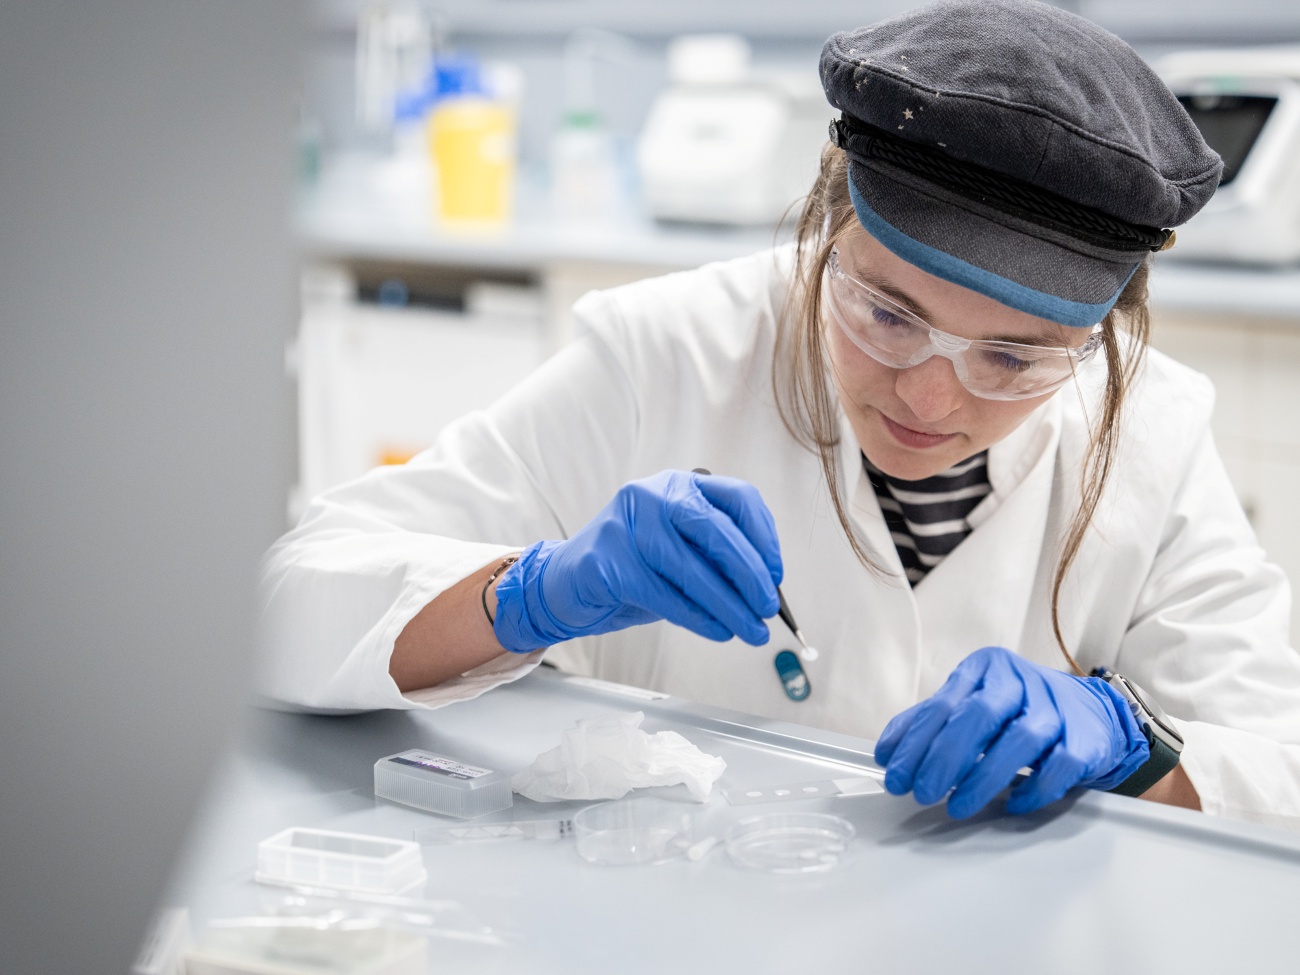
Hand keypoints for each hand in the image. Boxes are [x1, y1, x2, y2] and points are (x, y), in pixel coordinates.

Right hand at [492, 470, 782, 651]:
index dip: (764, 537)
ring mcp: (626, 525)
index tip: (777, 575)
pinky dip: (697, 617)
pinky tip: (717, 630)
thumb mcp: (682, 552)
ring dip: (728, 606)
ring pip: (690, 568)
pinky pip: (663, 594)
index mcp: (679, 485)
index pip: (737, 498)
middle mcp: (652, 494)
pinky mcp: (606, 560)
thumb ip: (718, 559)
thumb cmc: (637, 569)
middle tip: (767, 608)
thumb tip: (768, 591)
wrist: (568, 583)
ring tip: (750, 631)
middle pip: (714, 529)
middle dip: (749, 573)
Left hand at [874, 646, 1149, 817]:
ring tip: (957, 807)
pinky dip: (1033, 789)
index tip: (895, 775)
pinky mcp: (1085, 738)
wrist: (1091, 713)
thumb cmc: (1017, 710)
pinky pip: (1059, 766)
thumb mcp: (970, 703)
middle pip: (979, 715)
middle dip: (945, 758)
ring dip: (983, 778)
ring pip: (1020, 740)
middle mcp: (1021, 682)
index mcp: (985, 668)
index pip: (942, 705)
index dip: (914, 743)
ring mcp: (1056, 708)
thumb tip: (887, 753)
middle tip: (922, 793)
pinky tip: (1011, 804)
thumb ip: (928, 722)